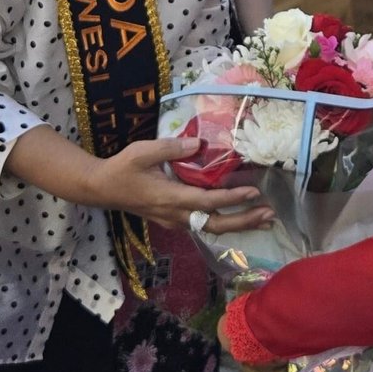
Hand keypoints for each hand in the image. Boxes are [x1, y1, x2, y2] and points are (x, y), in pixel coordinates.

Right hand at [89, 138, 273, 234]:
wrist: (103, 188)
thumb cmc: (122, 168)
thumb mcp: (142, 152)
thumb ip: (170, 147)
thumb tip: (199, 143)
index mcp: (170, 197)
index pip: (207, 202)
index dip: (232, 199)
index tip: (254, 193)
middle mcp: (175, 215)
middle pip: (215, 224)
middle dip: (244, 221)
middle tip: (269, 214)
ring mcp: (174, 221)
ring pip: (210, 228)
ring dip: (238, 224)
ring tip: (263, 218)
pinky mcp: (173, 220)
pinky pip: (203, 225)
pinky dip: (224, 222)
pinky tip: (238, 217)